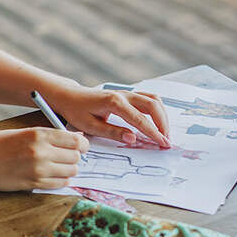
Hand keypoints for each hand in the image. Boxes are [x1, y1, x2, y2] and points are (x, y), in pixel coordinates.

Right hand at [0, 127, 88, 190]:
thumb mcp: (24, 132)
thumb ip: (50, 135)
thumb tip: (77, 138)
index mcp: (38, 135)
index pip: (75, 140)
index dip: (82, 144)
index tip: (80, 146)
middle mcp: (41, 152)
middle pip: (76, 157)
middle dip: (75, 157)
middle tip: (68, 157)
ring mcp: (38, 170)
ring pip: (71, 172)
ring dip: (69, 169)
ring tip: (59, 166)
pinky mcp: (34, 184)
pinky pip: (60, 184)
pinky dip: (62, 180)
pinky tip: (53, 175)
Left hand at [49, 84, 170, 146]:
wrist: (70, 96)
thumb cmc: (77, 111)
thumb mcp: (90, 126)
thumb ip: (112, 132)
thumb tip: (132, 138)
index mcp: (114, 102)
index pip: (140, 119)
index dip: (153, 132)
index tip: (163, 143)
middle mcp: (124, 94)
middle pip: (153, 106)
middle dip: (163, 124)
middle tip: (167, 141)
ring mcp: (127, 92)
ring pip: (153, 100)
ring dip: (162, 116)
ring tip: (164, 133)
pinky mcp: (128, 94)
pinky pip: (148, 99)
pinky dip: (157, 110)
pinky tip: (158, 122)